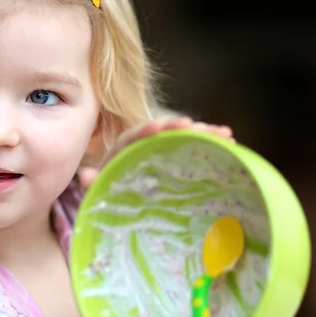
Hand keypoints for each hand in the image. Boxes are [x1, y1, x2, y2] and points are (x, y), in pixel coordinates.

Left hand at [78, 116, 233, 190]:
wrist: (113, 192)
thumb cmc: (105, 189)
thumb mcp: (99, 187)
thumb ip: (93, 182)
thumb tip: (85, 175)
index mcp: (123, 148)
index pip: (134, 135)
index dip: (146, 129)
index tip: (158, 125)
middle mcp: (143, 143)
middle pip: (162, 130)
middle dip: (180, 126)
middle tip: (198, 125)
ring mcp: (161, 148)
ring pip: (182, 136)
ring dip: (203, 133)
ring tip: (225, 134)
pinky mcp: (175, 156)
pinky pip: (192, 147)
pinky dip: (209, 144)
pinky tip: (230, 143)